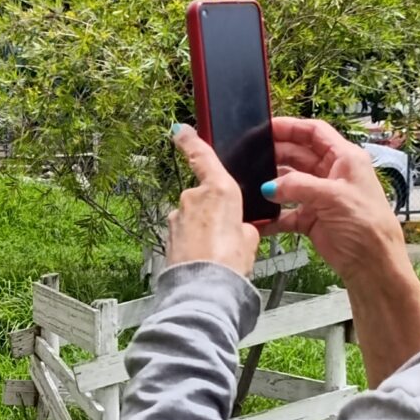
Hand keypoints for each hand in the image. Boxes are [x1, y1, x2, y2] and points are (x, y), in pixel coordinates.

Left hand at [166, 126, 262, 277]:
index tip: (180, 130)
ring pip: (195, 217)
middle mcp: (193, 198)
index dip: (190, 140)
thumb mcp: (250, 239)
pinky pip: (186, 233)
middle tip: (229, 234)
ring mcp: (178, 217)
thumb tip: (238, 228)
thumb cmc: (229, 264)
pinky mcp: (169, 235)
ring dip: (205, 230)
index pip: (202, 156)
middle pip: (204, 195)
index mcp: (219, 190)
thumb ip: (243, 226)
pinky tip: (205, 258)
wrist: (205, 290)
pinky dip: (195, 242)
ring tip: (218, 252)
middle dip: (216, 212)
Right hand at [261, 117, 410, 291]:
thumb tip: (269, 186)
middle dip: (276, 154)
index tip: (266, 127)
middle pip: (299, 155)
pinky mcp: (312, 219)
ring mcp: (321, 197)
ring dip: (272, 184)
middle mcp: (332, 174)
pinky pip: (286, 213)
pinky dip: (272, 215)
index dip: (291, 127)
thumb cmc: (367, 225)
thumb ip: (298, 186)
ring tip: (250, 182)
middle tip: (251, 155)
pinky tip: (258, 217)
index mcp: (345, 159)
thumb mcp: (333, 197)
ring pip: (290, 182)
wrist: (373, 265)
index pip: (315, 133)